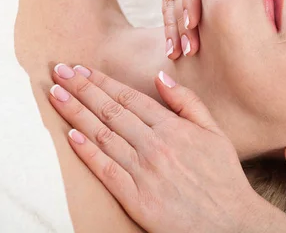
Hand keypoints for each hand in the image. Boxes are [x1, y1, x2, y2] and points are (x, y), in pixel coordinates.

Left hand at [48, 63, 260, 232]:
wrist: (229, 221)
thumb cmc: (222, 176)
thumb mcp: (215, 132)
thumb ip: (188, 102)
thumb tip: (162, 76)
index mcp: (173, 127)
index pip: (129, 97)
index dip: (102, 81)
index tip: (82, 69)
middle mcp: (155, 145)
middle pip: (110, 111)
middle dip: (82, 89)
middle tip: (59, 72)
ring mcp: (143, 171)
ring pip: (102, 135)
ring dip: (76, 113)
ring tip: (56, 95)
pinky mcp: (135, 197)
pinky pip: (105, 170)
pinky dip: (86, 151)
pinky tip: (70, 135)